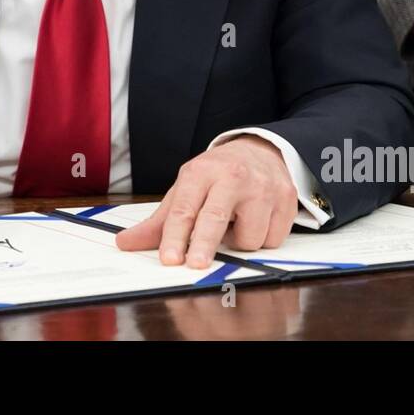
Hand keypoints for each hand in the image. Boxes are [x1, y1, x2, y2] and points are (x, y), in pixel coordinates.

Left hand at [114, 136, 297, 268]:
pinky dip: (262, 238)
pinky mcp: (287, 199)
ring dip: (240, 241)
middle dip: (204, 243)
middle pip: (215, 217)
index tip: (169, 258)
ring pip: (249, 237)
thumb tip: (126, 243)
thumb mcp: (186, 189)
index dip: (174, 236)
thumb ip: (159, 221)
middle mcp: (233, 177)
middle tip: (195, 264)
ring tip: (235, 223)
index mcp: (201, 172)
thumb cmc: (218, 175)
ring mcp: (263, 187)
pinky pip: (272, 239)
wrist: (261, 150)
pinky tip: (257, 220)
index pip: (184, 208)